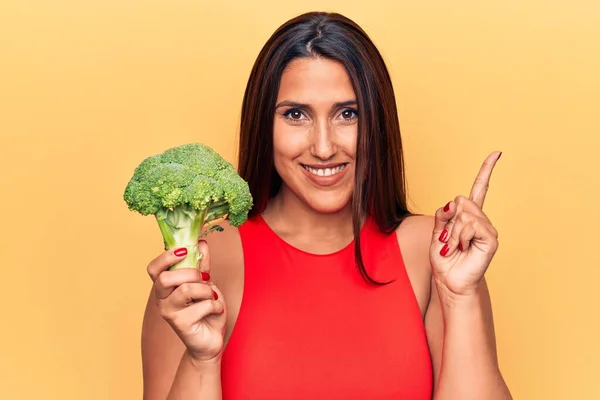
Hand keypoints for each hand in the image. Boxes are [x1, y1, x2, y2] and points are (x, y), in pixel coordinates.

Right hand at [146, 240, 226, 363]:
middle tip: (205, 279)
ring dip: (206, 290)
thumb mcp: (205, 283)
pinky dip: (216, 305)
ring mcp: (169, 313)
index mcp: (164, 287)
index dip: (166, 257)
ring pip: (186, 289)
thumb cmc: (205, 311)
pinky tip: (216, 310)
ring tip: (212, 297)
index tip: (184, 250)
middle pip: (166, 278)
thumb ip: (201, 264)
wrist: (210, 340)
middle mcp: (161, 300)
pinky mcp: (180, 325)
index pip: (153, 268)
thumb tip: (201, 243)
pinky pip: (202, 305)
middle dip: (191, 273)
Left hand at [430, 151, 501, 297]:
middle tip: (449, 240)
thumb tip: (453, 202)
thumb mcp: (437, 232)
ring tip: (456, 246)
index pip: (479, 189)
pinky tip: (463, 248)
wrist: (449, 281)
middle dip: (449, 220)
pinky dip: (461, 236)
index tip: (497, 153)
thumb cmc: (444, 260)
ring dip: (453, 232)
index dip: (486, 171)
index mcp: (468, 216)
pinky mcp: (491, 239)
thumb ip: (443, 215)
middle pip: (461, 200)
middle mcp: (481, 220)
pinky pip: (472, 225)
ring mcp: (487, 229)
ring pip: (465, 214)